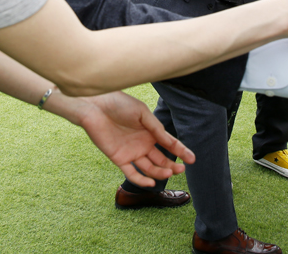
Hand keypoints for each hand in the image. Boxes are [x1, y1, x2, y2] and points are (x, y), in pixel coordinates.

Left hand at [71, 91, 193, 186]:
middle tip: (181, 170)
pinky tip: (151, 182)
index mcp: (150, 131)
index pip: (169, 144)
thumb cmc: (118, 104)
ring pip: (150, 168)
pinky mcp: (119, 159)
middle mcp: (143, 144)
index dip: (182, 152)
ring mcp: (131, 152)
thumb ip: (156, 128)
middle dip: (172, 166)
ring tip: (169, 173)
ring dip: (160, 173)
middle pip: (161, 160)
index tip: (192, 159)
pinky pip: (132, 173)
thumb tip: (171, 141)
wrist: (95, 106)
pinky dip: (141, 180)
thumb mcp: (142, 113)